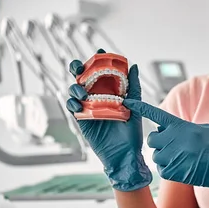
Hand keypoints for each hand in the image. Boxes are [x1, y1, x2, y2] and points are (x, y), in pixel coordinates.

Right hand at [66, 49, 151, 191]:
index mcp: (110, 92)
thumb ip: (134, 87)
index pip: (101, 72)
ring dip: (75, 86)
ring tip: (82, 91)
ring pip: (74, 90)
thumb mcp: (136, 107)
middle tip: (80, 66)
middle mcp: (97, 98)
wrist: (125, 155)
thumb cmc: (132, 133)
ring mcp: (88, 108)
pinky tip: (77, 102)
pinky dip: (72, 102)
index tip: (100, 52)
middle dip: (78, 68)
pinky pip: (72, 108)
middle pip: (82, 77)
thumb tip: (134, 66)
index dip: (98, 60)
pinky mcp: (81, 120)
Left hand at [123, 99, 208, 204]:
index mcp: (184, 126)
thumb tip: (171, 131)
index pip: (158, 115)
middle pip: (153, 140)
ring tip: (182, 159)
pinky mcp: (179, 173)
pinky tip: (182, 168)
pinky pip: (162, 170)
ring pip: (156, 157)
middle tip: (173, 147)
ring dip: (164, 158)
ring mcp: (177, 156)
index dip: (141, 108)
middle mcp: (178, 140)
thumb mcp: (205, 129)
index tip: (127, 102)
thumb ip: (185, 129)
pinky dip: (168, 170)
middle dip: (159, 144)